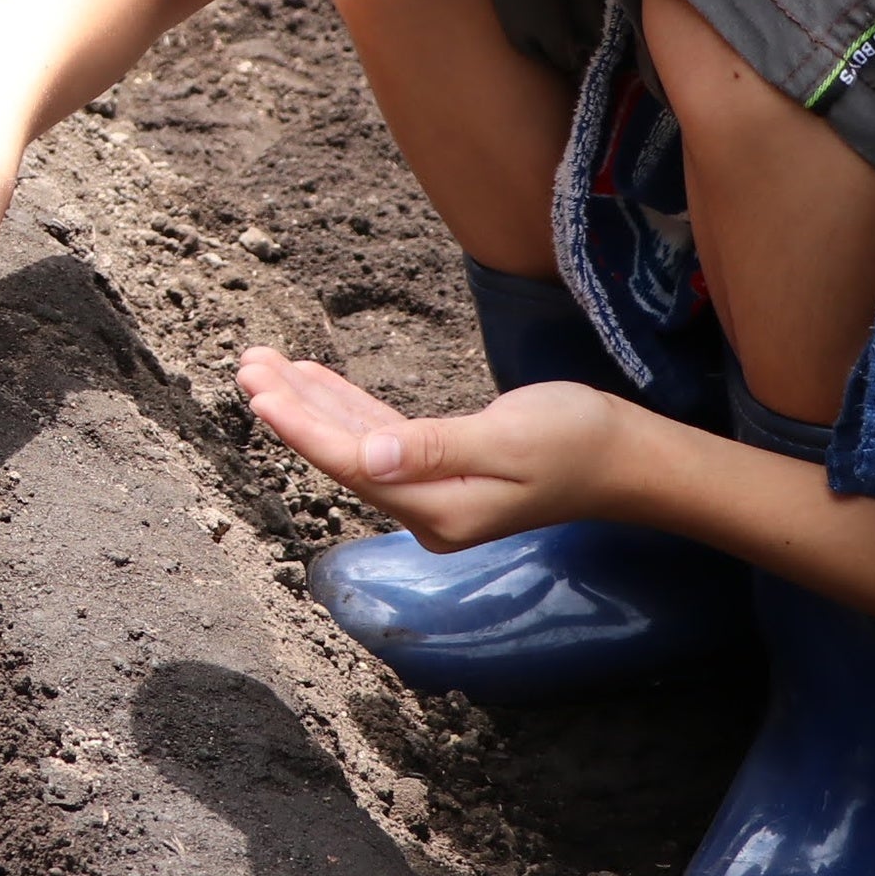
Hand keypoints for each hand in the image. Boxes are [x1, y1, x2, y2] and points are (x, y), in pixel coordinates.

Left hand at [234, 346, 635, 547]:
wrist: (628, 458)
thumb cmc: (579, 442)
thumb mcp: (508, 440)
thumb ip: (436, 450)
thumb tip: (370, 460)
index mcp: (438, 511)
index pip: (353, 465)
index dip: (302, 428)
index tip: (260, 394)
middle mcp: (426, 509)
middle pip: (341, 454)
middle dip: (291, 408)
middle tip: (246, 364)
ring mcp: (432, 491)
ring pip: (354, 442)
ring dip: (309, 402)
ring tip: (264, 365)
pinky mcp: (442, 469)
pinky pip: (380, 436)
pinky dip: (345, 406)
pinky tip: (315, 380)